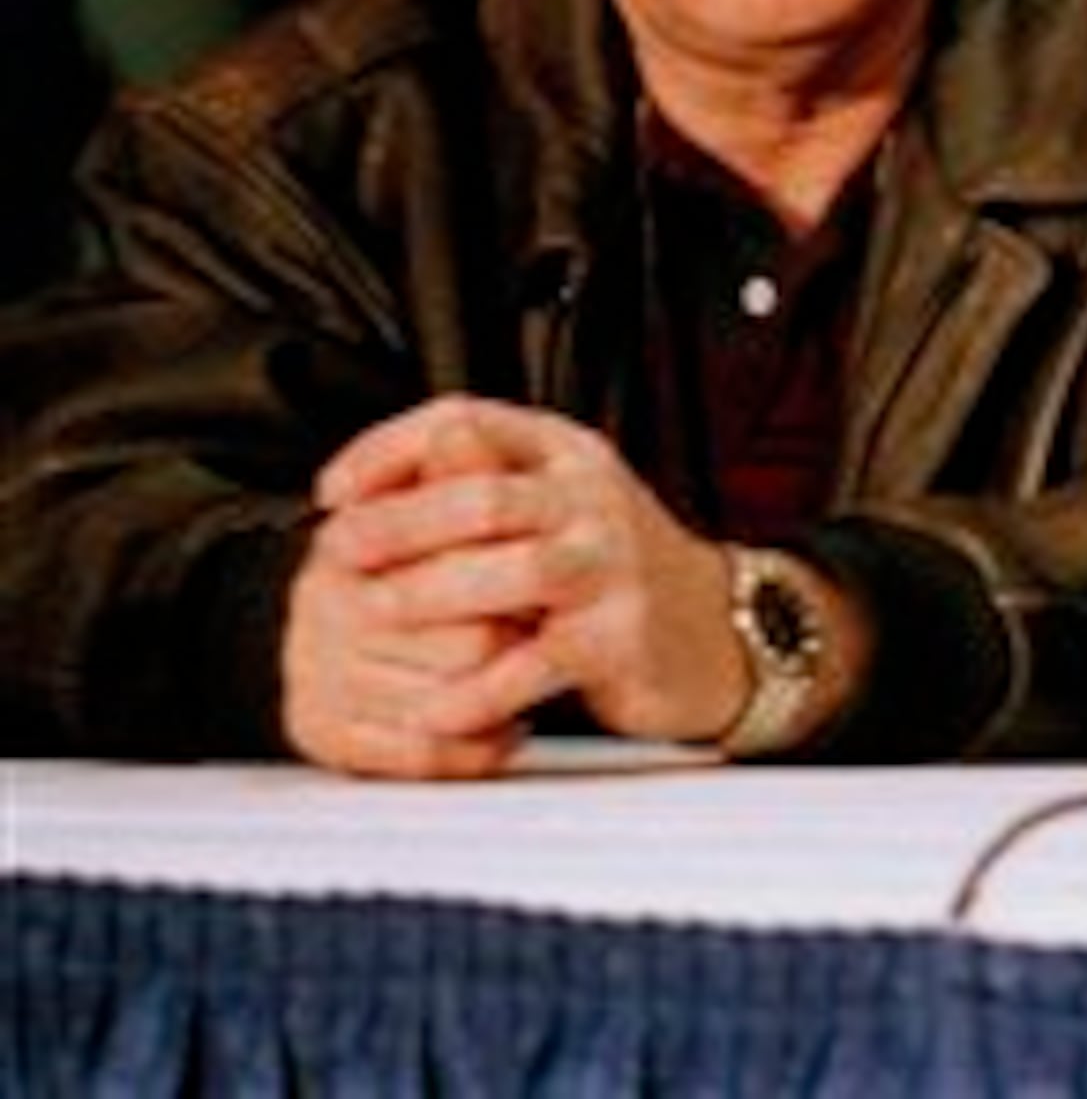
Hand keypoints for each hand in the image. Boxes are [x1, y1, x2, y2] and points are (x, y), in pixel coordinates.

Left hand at [287, 395, 749, 772]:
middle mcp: (593, 499)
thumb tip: (370, 481)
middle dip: (401, 524)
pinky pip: (541, 661)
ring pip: (518, 571)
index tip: (332, 491)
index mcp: (564, 453)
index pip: (467, 421)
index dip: (388, 450)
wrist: (713, 627)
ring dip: (432, 595)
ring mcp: (614, 567)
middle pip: (488, 495)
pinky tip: (435, 706)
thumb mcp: (549, 502)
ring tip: (371, 617)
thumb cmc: (609, 566)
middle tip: (339, 553)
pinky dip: (480, 688)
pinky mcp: (622, 637)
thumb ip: (473, 482)